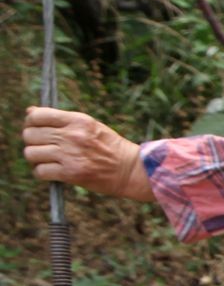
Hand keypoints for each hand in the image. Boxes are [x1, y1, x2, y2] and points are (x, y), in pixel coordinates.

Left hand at [21, 108, 150, 201]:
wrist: (131, 170)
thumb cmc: (110, 147)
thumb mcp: (89, 125)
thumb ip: (61, 119)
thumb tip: (30, 112)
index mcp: (78, 120)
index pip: (37, 116)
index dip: (31, 122)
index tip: (37, 129)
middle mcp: (72, 136)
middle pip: (30, 135)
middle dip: (33, 142)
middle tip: (44, 147)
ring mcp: (70, 155)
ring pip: (31, 153)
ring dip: (36, 158)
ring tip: (48, 160)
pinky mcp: (70, 173)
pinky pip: (40, 171)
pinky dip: (42, 173)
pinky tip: (53, 172)